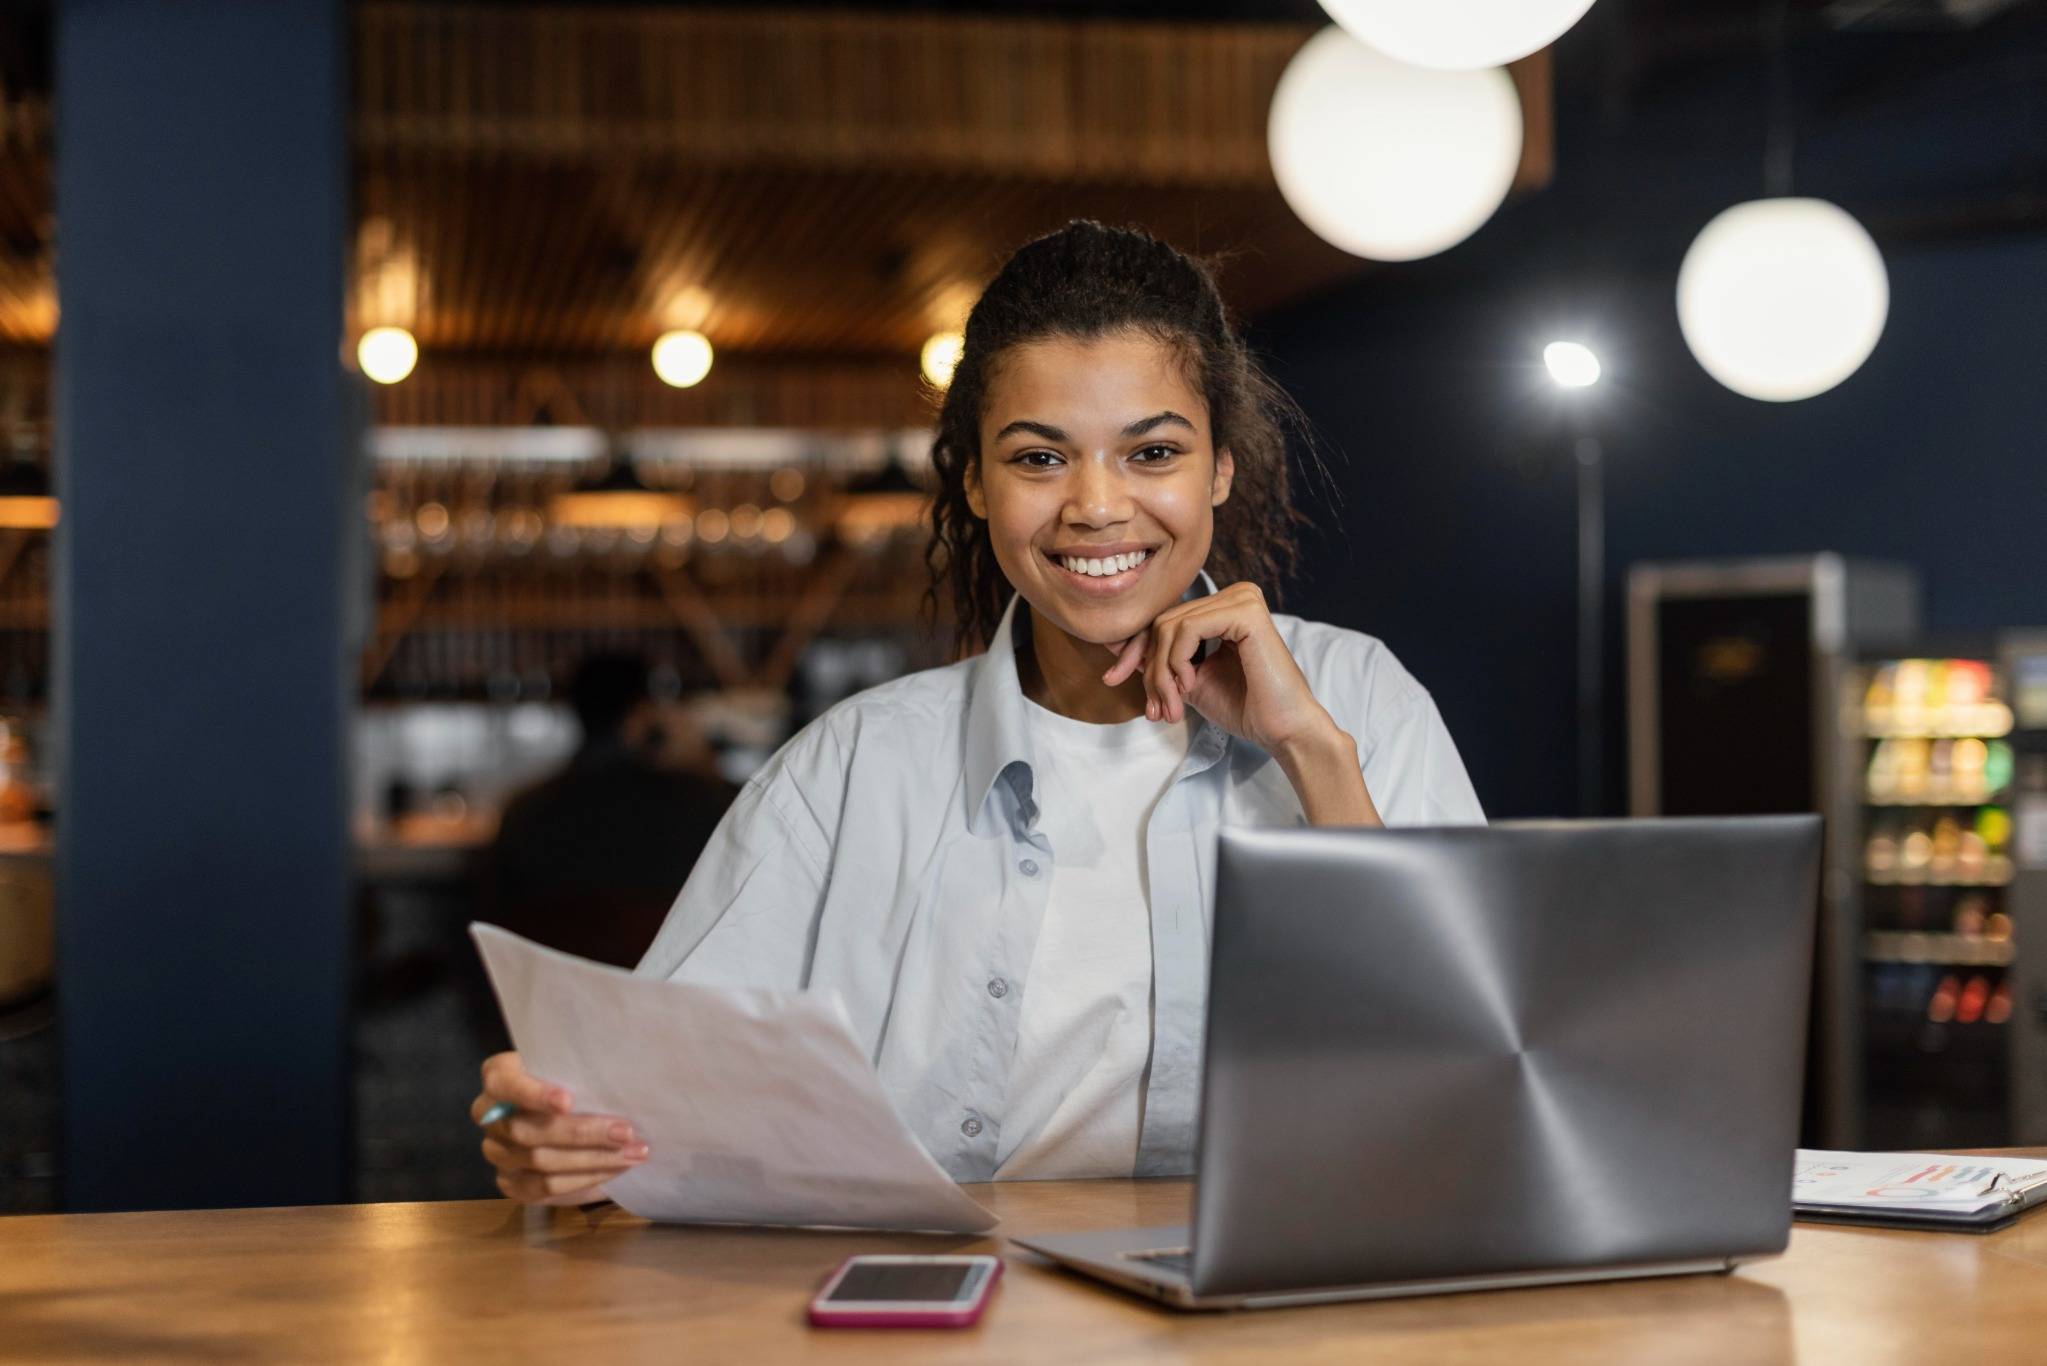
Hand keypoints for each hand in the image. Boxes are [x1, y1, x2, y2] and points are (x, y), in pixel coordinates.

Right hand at [471, 1051, 647, 1204]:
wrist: (561, 1111)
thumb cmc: (571, 1081)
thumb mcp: (571, 1067)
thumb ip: (578, 1073)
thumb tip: (618, 1085)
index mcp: (498, 1078)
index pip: (504, 1085)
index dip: (534, 1095)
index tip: (568, 1101)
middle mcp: (489, 1117)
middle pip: (528, 1132)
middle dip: (583, 1133)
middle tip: (626, 1132)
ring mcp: (497, 1153)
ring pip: (540, 1163)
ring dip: (592, 1161)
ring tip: (632, 1154)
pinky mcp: (510, 1184)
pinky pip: (544, 1189)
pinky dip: (584, 1181)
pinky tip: (613, 1173)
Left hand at [1101, 581, 1329, 751]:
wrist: (1282, 731)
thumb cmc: (1244, 708)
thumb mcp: (1188, 680)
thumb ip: (1158, 660)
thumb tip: (1112, 643)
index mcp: (1223, 607)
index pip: (1163, 619)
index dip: (1134, 649)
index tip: (1112, 678)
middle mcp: (1234, 595)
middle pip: (1162, 621)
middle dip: (1148, 669)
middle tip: (1156, 709)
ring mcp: (1241, 598)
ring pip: (1170, 626)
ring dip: (1161, 673)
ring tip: (1172, 707)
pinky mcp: (1246, 611)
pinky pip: (1188, 628)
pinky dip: (1177, 662)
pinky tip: (1190, 685)